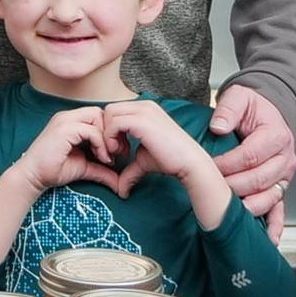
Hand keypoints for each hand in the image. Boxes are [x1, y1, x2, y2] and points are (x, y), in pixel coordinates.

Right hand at [14, 106, 130, 196]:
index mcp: (71, 121)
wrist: (33, 176)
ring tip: (107, 157)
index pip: (98, 115)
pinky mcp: (64, 129)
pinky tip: (101, 158)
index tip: (115, 153)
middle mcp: (68, 117)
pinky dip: (100, 144)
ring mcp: (64, 121)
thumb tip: (119, 183)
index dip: (109, 132)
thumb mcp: (85, 167)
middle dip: (111, 132)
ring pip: (97, 117)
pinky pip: (91, 130)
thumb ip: (102, 170)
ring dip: (106, 138)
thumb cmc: (54, 170)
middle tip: (115, 153)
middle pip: (100, 112)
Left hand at [99, 99, 218, 195]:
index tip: (117, 150)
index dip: (111, 130)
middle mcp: (144, 105)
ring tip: (120, 152)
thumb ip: (128, 168)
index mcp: (145, 109)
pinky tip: (122, 152)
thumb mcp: (143, 160)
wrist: (189, 163)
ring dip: (108, 135)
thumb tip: (120, 190)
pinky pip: (114, 123)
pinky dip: (111, 138)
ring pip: (109, 114)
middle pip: (109, 110)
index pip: (115, 112)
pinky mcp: (141, 120)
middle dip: (106, 131)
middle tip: (116, 151)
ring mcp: (144, 110)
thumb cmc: (170, 160)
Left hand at [209, 85, 295, 242]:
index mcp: (276, 136)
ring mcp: (285, 177)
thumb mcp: (240, 98)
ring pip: (269, 198)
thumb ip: (228, 109)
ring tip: (226, 212)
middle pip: (258, 180)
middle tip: (209, 190)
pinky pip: (281, 210)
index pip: (250, 156)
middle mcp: (284, 159)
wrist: (272, 114)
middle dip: (232, 187)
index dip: (226, 164)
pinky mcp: (281, 188)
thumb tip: (218, 126)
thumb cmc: (254, 108)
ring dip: (248, 207)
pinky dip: (275, 226)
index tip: (206, 169)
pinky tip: (267, 239)